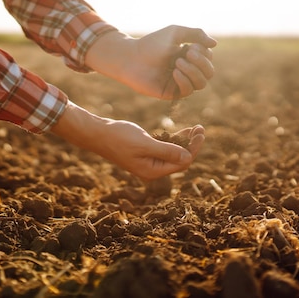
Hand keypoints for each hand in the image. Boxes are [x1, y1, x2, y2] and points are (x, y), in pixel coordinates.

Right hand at [50, 102, 205, 179]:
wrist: (97, 133)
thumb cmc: (119, 137)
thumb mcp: (145, 144)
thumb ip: (167, 151)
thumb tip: (188, 157)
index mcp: (153, 171)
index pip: (182, 162)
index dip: (194, 148)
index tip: (200, 133)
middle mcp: (152, 169)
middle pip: (180, 159)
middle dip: (192, 144)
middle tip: (200, 128)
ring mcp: (148, 161)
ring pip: (173, 153)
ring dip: (184, 141)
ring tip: (195, 128)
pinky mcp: (144, 152)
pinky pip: (164, 148)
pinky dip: (173, 140)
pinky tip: (181, 131)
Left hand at [86, 26, 216, 99]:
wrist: (131, 57)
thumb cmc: (152, 43)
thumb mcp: (175, 33)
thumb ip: (196, 34)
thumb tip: (215, 44)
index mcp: (189, 56)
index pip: (208, 58)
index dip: (204, 53)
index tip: (189, 46)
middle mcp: (187, 70)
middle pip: (209, 72)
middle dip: (202, 63)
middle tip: (187, 53)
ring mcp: (179, 82)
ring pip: (201, 84)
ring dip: (193, 71)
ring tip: (178, 63)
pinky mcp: (171, 93)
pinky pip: (187, 91)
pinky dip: (184, 81)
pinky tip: (174, 72)